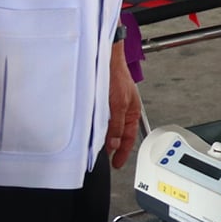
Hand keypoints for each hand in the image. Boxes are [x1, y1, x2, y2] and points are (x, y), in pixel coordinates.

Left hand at [106, 49, 142, 167]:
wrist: (104, 57)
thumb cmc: (117, 75)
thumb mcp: (118, 104)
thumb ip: (116, 126)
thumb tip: (114, 144)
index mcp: (132, 112)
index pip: (129, 139)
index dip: (123, 153)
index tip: (116, 164)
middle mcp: (122, 110)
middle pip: (118, 134)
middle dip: (113, 146)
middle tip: (105, 158)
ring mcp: (111, 105)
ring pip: (107, 126)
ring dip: (102, 135)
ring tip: (95, 146)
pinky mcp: (101, 100)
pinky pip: (99, 118)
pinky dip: (95, 125)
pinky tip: (88, 128)